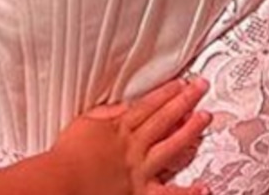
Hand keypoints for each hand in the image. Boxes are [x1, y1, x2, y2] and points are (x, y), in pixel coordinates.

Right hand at [51, 78, 211, 194]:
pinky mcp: (141, 193)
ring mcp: (141, 170)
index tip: (180, 84)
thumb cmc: (67, 156)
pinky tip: (204, 186)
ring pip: (171, 147)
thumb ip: (105, 114)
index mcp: (119, 129)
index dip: (165, 93)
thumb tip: (123, 107)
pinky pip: (169, 193)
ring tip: (206, 118)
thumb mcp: (82, 124)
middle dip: (184, 101)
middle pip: (163, 119)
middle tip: (200, 89)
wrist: (62, 181)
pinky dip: (188, 192)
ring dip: (190, 131)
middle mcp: (134, 147)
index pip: (147, 106)